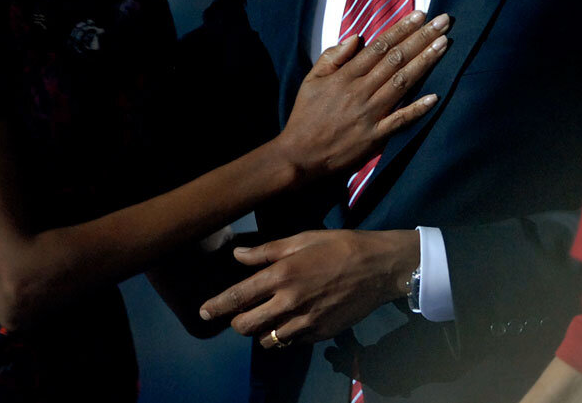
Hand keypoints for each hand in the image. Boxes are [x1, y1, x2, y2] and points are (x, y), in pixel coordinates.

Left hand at [199, 229, 419, 346]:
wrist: (378, 268)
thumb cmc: (340, 246)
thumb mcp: (303, 239)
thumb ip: (267, 251)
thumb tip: (238, 255)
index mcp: (282, 274)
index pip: (238, 297)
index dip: (216, 307)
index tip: (203, 313)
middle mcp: (289, 302)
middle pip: (246, 326)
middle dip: (236, 322)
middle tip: (239, 315)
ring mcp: (305, 322)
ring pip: (266, 340)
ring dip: (260, 332)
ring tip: (266, 319)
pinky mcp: (319, 334)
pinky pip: (290, 343)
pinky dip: (284, 336)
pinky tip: (291, 322)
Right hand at [275, 12, 449, 179]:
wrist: (299, 156)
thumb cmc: (305, 116)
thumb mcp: (311, 80)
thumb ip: (332, 56)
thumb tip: (356, 37)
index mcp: (345, 75)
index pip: (379, 46)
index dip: (401, 29)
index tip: (419, 15)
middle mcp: (360, 91)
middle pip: (396, 59)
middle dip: (421, 38)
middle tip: (443, 21)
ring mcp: (370, 113)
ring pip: (402, 82)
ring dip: (425, 62)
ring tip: (443, 44)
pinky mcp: (375, 136)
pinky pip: (400, 120)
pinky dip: (417, 108)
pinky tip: (435, 96)